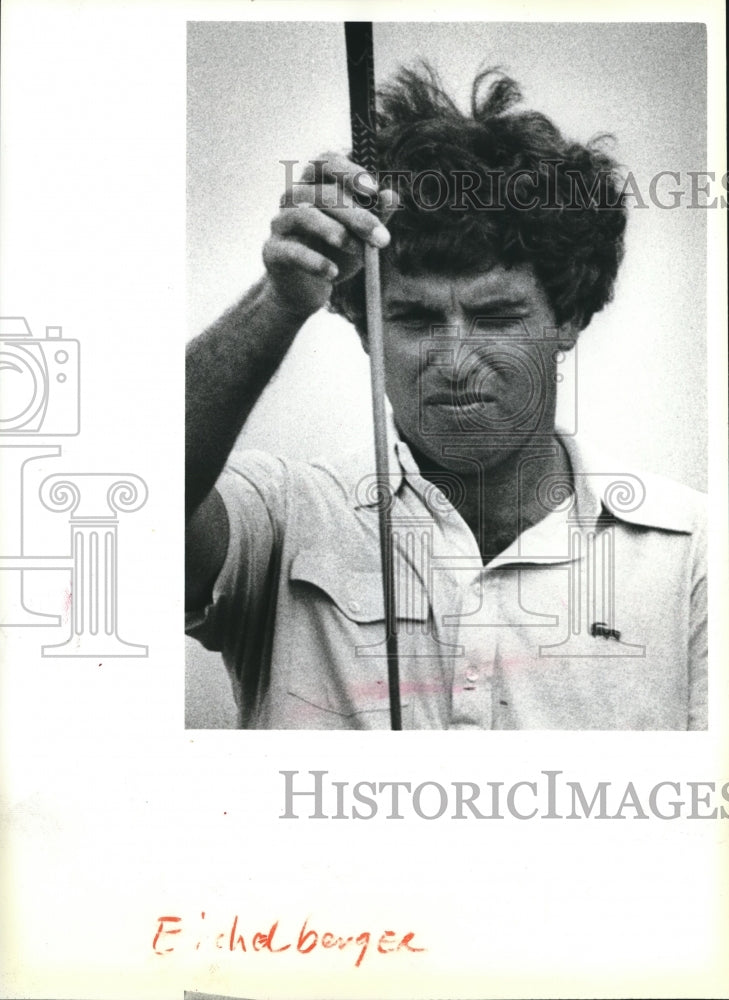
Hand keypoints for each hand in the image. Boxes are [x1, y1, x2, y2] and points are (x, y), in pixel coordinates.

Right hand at [262, 152, 394, 315]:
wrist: (306, 290)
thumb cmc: (334, 253)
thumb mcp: (360, 235)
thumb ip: (376, 215)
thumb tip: (391, 196)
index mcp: (315, 184)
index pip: (327, 162)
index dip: (349, 171)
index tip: (373, 190)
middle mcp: (294, 197)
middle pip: (323, 194)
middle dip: (357, 215)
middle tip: (382, 238)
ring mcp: (279, 222)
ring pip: (304, 215)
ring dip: (335, 232)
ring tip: (358, 251)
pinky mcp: (272, 251)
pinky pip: (292, 251)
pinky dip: (315, 262)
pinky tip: (333, 274)